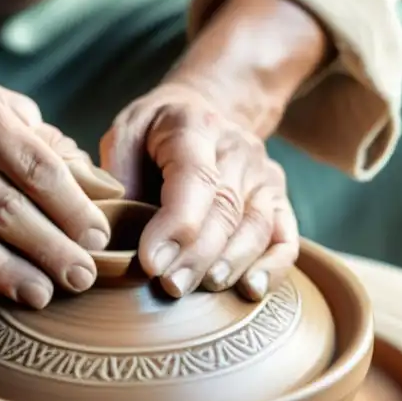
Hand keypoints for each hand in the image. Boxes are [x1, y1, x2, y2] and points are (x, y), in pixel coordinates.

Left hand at [101, 82, 298, 300]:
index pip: (195, 177)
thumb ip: (119, 177)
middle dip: (196, 255)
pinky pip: (286, 238)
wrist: (203, 110)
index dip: (177, 223)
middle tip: (169, 286)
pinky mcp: (277, 200)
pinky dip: (273, 268)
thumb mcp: (125, 135)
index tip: (151, 261)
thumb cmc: (154, 133)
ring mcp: (263, 175)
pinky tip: (249, 290)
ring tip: (199, 289)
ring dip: (229, 264)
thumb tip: (115, 233)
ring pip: (257, 226)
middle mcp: (237, 148)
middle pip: (226, 208)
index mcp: (195, 126)